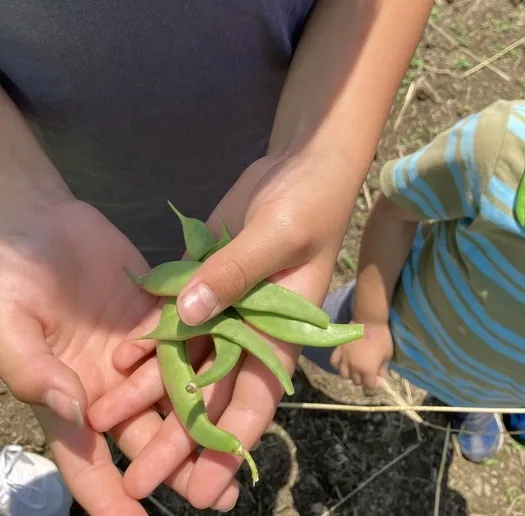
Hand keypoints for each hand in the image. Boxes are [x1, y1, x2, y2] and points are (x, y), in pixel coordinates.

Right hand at [0, 198, 237, 514]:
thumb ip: (34, 369)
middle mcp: (107, 382)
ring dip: (204, 418)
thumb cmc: (9, 277)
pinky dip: (210, 359)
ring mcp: (136, 348)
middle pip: (146, 433)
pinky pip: (187, 340)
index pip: (87, 459)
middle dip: (178, 465)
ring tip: (240, 446)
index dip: (108, 497)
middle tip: (220, 493)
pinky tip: (243, 374)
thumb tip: (72, 408)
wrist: (38, 221)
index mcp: (68, 394)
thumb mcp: (9, 324)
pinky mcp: (157, 313)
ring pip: (175, 392)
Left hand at [88, 148, 357, 509]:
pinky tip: (121, 359)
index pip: (256, 400)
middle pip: (212, 391)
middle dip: (177, 435)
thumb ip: (235, 275)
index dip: (228, 445)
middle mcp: (252, 329)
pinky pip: (175, 316)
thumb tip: (189, 316)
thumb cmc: (309, 203)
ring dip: (150, 388)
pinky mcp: (205, 279)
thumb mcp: (278, 236)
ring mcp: (226, 305)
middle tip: (138, 476)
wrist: (301, 166)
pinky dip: (151, 339)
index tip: (199, 487)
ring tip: (107, 417)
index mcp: (282, 332)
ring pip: (186, 358)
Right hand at [330, 322, 392, 388]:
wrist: (369, 321)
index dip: (375, 384)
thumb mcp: (387, 355)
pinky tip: (344, 362)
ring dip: (350, 374)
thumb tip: (380, 375)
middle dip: (363, 379)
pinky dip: (338, 365)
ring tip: (355, 368)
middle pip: (356, 381)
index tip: (378, 379)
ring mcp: (344, 358)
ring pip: (344, 374)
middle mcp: (354, 367)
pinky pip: (334, 362)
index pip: (369, 386)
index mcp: (367, 370)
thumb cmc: (381, 338)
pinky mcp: (338, 349)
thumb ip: (383, 368)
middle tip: (368, 372)